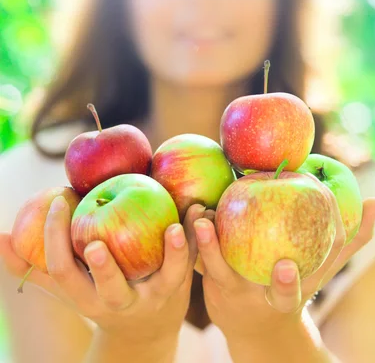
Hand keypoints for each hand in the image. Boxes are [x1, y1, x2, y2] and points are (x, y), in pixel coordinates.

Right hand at [0, 198, 205, 341]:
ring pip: (163, 278)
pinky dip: (197, 238)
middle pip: (108, 289)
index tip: (59, 200)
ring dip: (172, 253)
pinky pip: (191, 262)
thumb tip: (0, 237)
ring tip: (174, 227)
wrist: (145, 332)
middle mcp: (117, 302)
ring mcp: (151, 297)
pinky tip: (197, 210)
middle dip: (102, 269)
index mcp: (85, 297)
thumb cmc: (98, 294)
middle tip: (97, 243)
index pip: (63, 271)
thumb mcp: (70, 286)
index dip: (55, 238)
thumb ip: (35, 265)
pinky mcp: (179, 287)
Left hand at [194, 179, 374, 339]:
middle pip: (230, 275)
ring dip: (199, 239)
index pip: (288, 292)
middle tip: (210, 225)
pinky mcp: (208, 282)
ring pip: (210, 264)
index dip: (286, 282)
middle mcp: (252, 297)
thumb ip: (348, 241)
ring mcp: (227, 291)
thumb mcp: (321, 272)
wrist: (257, 329)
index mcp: (283, 297)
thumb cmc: (295, 287)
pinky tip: (190, 210)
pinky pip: (197, 258)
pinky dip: (191, 237)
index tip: (285, 266)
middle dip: (219, 252)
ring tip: (196, 212)